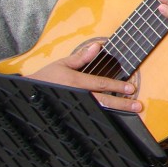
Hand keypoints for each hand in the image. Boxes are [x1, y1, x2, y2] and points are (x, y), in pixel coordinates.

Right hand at [27, 41, 141, 112]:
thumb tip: (97, 46)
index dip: (117, 87)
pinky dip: (105, 118)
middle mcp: (78, 96)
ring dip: (117, 112)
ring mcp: (77, 106)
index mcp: (76, 82)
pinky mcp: (74, 113)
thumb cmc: (46, 77)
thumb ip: (81, 57)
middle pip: (104, 101)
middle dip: (122, 104)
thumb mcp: (62, 63)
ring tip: (132, 112)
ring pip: (100, 110)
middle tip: (138, 105)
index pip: (100, 84)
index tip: (131, 88)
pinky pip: (92, 116)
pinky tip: (117, 119)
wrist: (29, 93)